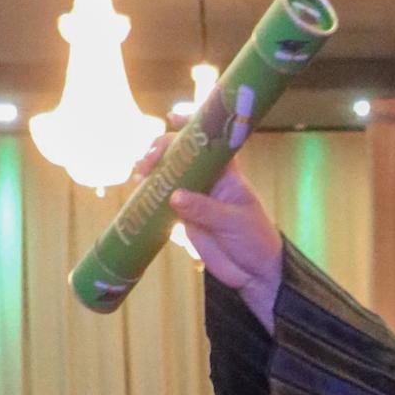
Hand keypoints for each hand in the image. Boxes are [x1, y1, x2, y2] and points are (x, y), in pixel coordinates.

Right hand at [154, 139, 282, 327]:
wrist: (255, 275)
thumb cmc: (255, 241)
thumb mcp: (234, 223)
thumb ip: (205, 209)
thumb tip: (174, 196)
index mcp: (226, 173)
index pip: (210, 140)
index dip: (192, 125)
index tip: (172, 119)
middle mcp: (207, 180)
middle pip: (180, 155)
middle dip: (161, 151)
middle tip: (147, 161)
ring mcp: (193, 198)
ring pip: (168, 177)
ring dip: (151, 172)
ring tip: (139, 175)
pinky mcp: (183, 218)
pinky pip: (163, 203)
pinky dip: (149, 198)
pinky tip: (139, 196)